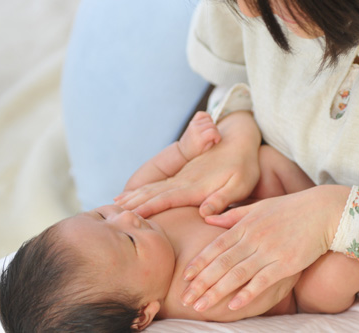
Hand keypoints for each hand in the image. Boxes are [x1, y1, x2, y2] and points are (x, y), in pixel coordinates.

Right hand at [116, 111, 260, 217]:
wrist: (240, 140)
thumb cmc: (244, 166)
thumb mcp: (240, 184)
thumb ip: (222, 199)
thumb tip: (204, 213)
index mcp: (196, 187)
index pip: (168, 199)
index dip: (149, 209)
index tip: (132, 217)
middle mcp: (185, 181)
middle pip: (154, 193)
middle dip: (135, 203)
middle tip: (113, 212)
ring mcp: (183, 176)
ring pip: (154, 187)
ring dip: (136, 195)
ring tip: (117, 203)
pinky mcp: (185, 174)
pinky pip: (160, 184)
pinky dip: (145, 190)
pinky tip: (138, 194)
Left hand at [180, 184, 350, 311]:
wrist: (325, 211)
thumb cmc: (293, 208)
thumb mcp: (260, 206)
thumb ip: (233, 214)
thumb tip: (208, 217)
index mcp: (246, 224)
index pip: (216, 246)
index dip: (200, 263)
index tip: (185, 277)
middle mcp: (254, 238)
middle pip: (221, 263)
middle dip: (201, 282)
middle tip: (185, 298)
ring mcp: (270, 251)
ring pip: (237, 274)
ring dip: (216, 291)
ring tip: (200, 306)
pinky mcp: (286, 263)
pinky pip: (262, 280)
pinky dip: (247, 293)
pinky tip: (233, 305)